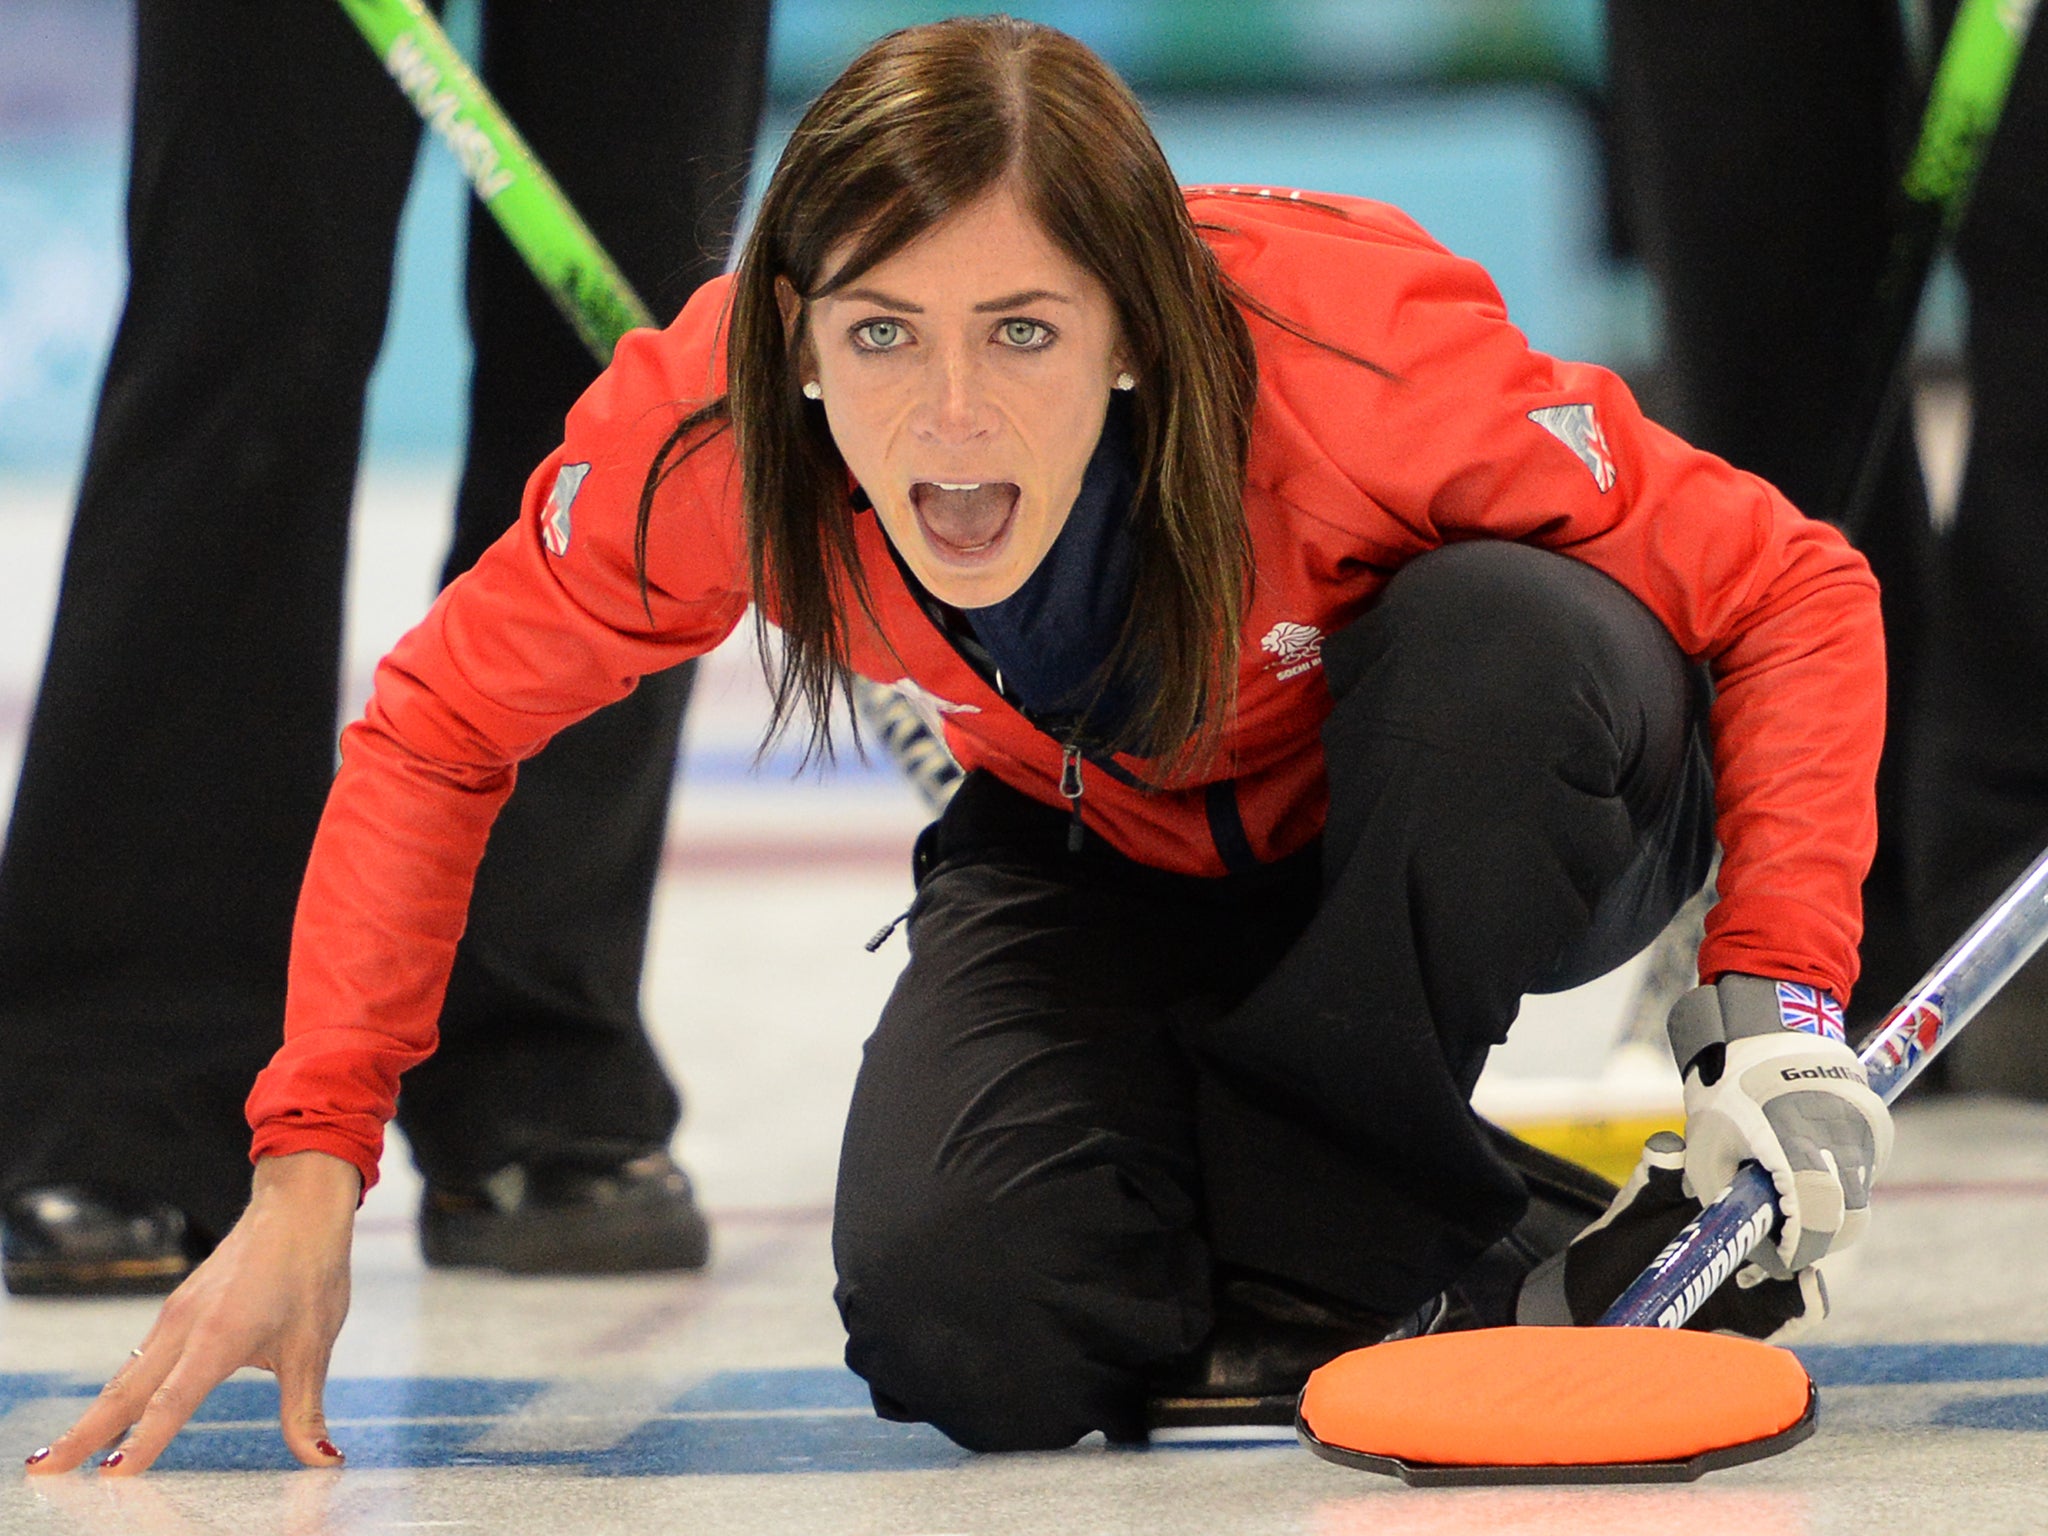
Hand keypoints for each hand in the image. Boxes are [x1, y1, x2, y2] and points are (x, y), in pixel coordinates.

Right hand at [25, 1151, 359, 1476]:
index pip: (171, 1402)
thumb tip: (323, 1459)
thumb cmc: (310, 1270)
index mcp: (219, 1337)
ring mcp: (177, 1314)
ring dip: (96, 1414)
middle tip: (47, 1471)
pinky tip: (113, 1410)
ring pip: (129, 1374)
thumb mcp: (314, 1345)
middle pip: (127, 1392)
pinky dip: (121, 1389)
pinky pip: (142, 1356)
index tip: (112, 1476)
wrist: (298, 1206)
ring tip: (65, 1452)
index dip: (143, 1442)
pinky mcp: (178, 1307)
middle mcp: (186, 1326)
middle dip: (86, 1434)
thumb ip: (305, 1410)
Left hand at [1668, 974, 1891, 1274]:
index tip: (1774, 1253)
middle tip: (1781, 1231)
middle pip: (1847, 1221)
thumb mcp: (1707, 1144)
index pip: (1816, 1226)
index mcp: (1797, 1148)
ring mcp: (1865, 1133)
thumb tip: (1747, 1238)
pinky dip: (1838, 1179)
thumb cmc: (1728, 1085)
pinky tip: (1804, 1157)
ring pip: (1857, 1197)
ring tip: (1786, 1183)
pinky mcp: (1875, 1124)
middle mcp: (1842, 1143)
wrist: (1768, 1025)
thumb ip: (1724, 1197)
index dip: (1795, 1252)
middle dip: (1815, 1236)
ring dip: (1827, 1206)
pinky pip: (1862, 1170)